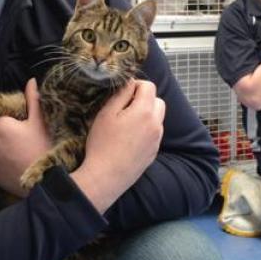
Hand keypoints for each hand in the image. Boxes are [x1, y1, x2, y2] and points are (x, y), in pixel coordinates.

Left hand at [0, 79, 50, 196]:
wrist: (43, 184)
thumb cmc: (42, 150)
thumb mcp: (40, 122)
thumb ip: (33, 99)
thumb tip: (30, 81)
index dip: (4, 113)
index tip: (17, 118)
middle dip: (4, 128)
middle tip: (23, 133)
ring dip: (1, 143)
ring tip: (21, 148)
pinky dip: (1, 158)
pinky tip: (17, 160)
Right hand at [72, 79, 164, 212]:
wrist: (107, 176)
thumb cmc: (102, 144)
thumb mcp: (106, 114)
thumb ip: (121, 95)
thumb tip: (130, 83)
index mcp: (144, 111)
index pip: (149, 86)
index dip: (136, 85)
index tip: (123, 94)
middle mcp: (156, 124)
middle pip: (158, 101)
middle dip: (144, 99)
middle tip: (125, 108)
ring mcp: (157, 139)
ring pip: (158, 118)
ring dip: (146, 114)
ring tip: (127, 124)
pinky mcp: (154, 152)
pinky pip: (155, 133)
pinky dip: (146, 129)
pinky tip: (130, 138)